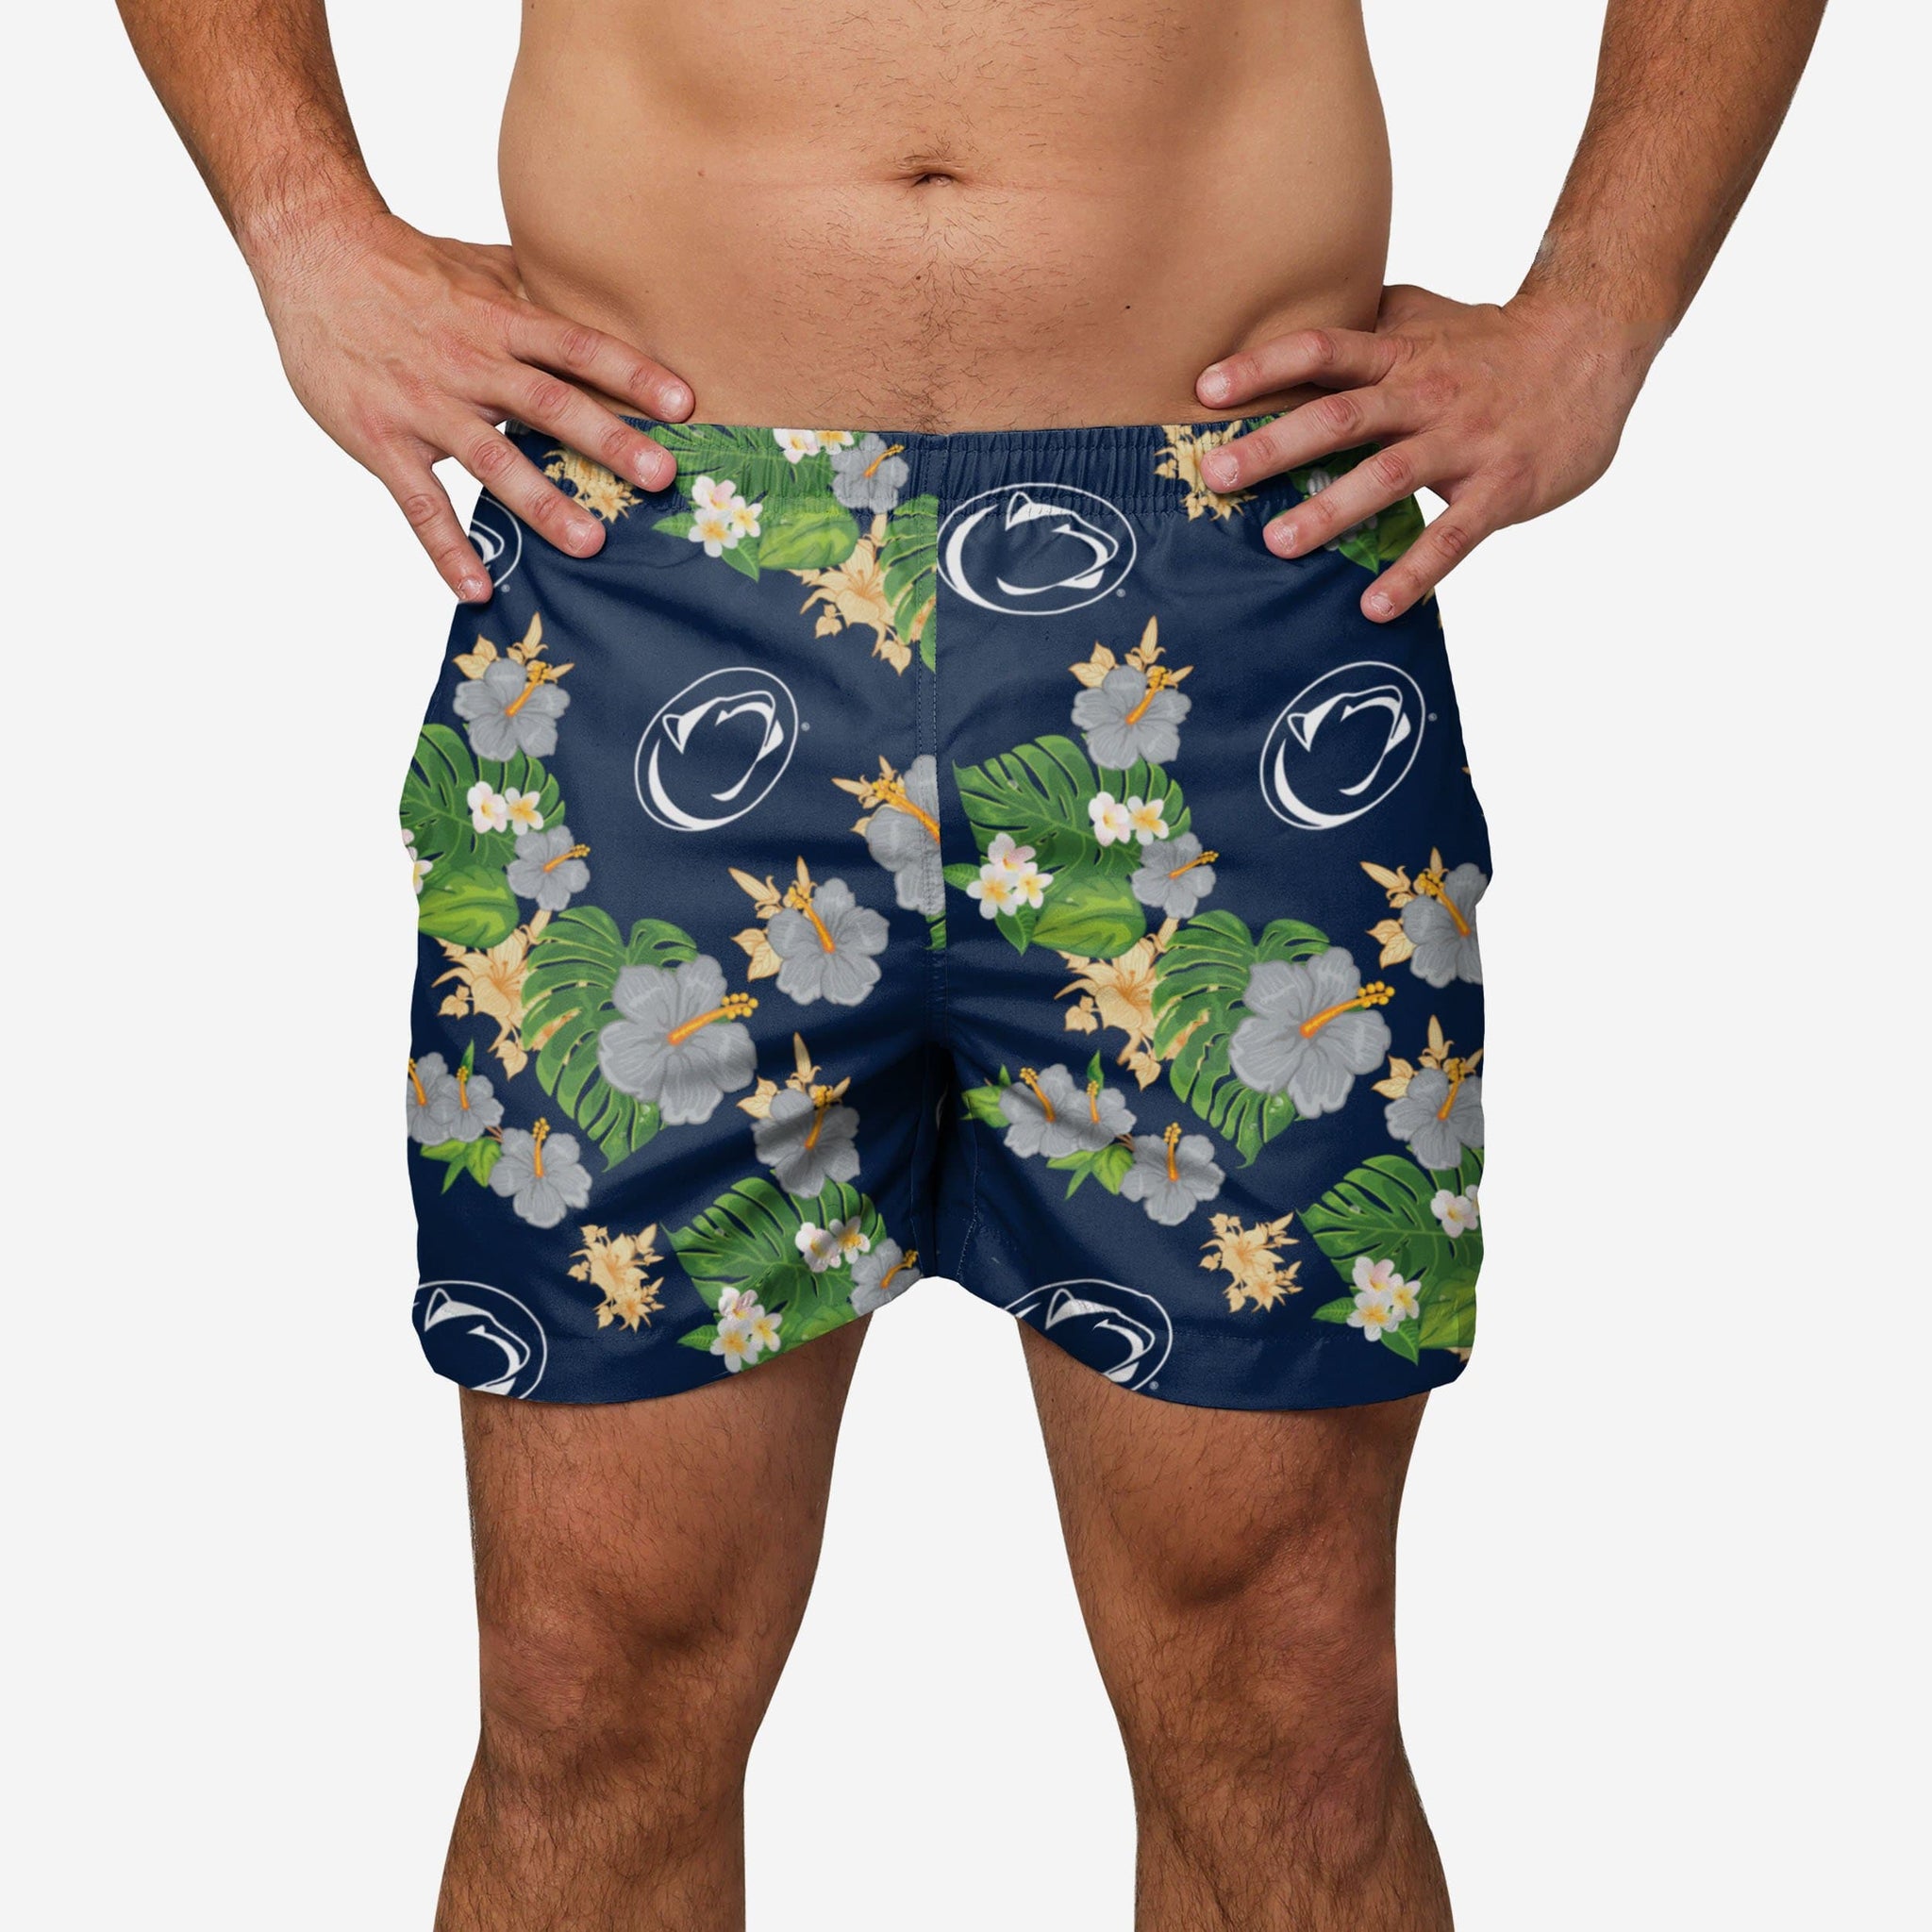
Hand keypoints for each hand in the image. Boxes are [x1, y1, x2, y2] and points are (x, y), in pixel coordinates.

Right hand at [253, 210, 694, 600]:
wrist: (312, 252)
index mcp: (500, 319)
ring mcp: (426, 405)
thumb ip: (542, 293)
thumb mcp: (481, 266)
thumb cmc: (408, 266)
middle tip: (660, 478)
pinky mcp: (383, 440)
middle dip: (608, 442)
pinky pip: (420, 503)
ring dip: (542, 504)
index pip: (577, 345)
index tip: (683, 404)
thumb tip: (613, 301)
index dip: (631, 372)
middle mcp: (470, 362)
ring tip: (590, 544)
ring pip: (492, 460)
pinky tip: (478, 589)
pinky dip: (447, 549)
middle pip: (549, 404)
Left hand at [1194, 286, 1658, 620]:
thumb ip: (1363, 323)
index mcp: (1399, 355)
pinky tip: (1375, 608)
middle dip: (1275, 446)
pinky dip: (1414, 573)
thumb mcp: (1426, 315)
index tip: (1206, 390)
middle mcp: (1425, 395)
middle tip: (1218, 476)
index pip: (1323, 350)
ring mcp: (1463, 443)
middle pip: (1342, 416)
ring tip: (1278, 544)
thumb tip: (1290, 323)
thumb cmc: (1491, 340)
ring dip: (1332, 511)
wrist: (1593, 344)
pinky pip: (1453, 536)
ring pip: (1389, 475)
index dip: (1264, 366)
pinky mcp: (1501, 488)